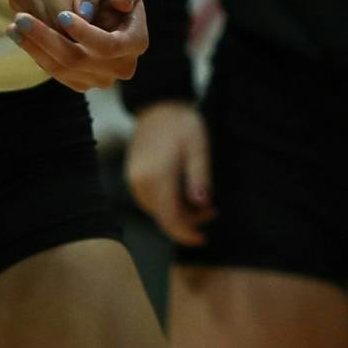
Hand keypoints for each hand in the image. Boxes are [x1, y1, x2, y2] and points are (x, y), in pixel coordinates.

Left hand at [7, 0, 146, 91]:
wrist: (106, 3)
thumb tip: (122, 0)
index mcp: (136, 43)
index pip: (108, 46)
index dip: (85, 33)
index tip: (62, 14)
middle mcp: (122, 67)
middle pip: (78, 60)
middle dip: (48, 39)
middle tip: (21, 17)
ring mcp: (100, 78)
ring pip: (61, 69)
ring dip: (35, 47)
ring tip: (14, 24)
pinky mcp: (80, 81)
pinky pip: (53, 72)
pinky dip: (35, 53)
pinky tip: (17, 34)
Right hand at [8, 0, 107, 27]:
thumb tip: (85, 17)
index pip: (63, 14)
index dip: (82, 30)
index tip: (101, 35)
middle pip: (47, 23)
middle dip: (70, 34)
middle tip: (92, 39)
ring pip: (36, 25)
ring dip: (57, 31)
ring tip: (80, 28)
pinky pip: (29, 18)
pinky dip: (46, 23)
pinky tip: (63, 18)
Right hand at [126, 101, 214, 246]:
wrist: (158, 107)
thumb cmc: (182, 124)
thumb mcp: (199, 147)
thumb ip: (199, 176)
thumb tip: (201, 204)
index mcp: (156, 177)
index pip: (170, 219)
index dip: (186, 234)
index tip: (202, 239)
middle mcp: (140, 183)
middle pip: (164, 218)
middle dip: (188, 222)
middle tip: (213, 211)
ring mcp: (134, 181)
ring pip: (158, 211)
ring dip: (180, 213)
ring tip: (204, 202)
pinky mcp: (134, 178)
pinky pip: (152, 201)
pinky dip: (170, 204)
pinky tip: (186, 194)